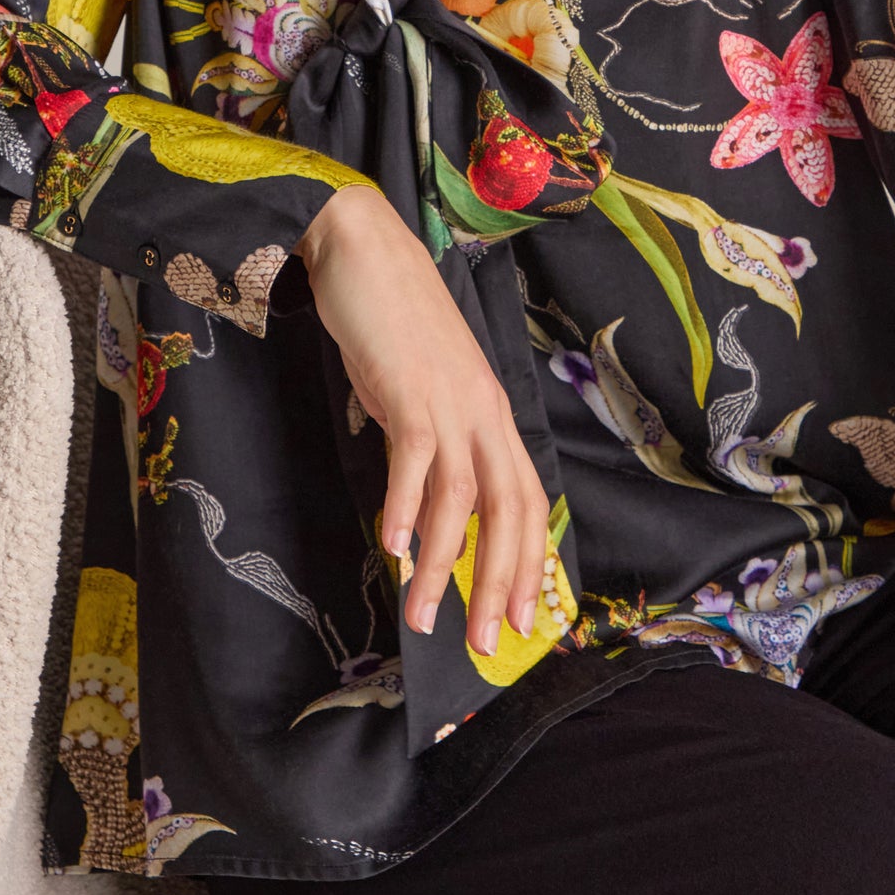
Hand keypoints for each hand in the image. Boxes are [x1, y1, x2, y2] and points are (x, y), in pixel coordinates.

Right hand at [295, 184, 549, 653]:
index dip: (529, 561)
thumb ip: (425, 437)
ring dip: (442, 565)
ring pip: (462, 499)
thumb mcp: (419, 388)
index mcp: (491, 412)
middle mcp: (483, 411)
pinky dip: (404, 508)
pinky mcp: (410, 390)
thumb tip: (412, 492)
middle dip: (502, 583)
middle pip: (510, 511)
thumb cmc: (389, 321)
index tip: (521, 617)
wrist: (364, 249)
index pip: (527, 499)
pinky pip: (415, 461)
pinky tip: (390, 546)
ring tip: (423, 617)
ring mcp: (451, 400)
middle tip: (487, 645)